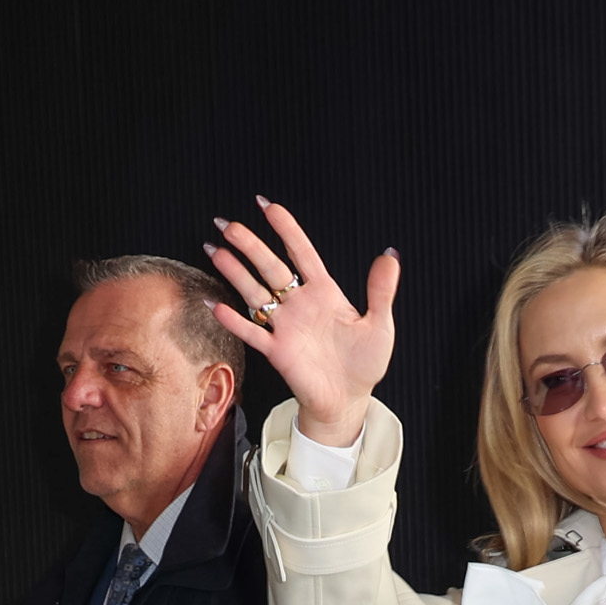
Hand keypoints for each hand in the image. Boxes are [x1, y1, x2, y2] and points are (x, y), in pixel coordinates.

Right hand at [206, 198, 398, 448]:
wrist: (350, 399)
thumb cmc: (365, 363)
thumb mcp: (380, 325)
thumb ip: (381, 291)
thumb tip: (390, 256)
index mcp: (324, 292)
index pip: (302, 253)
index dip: (286, 229)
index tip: (268, 206)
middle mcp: (300, 305)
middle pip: (271, 267)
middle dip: (250, 245)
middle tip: (229, 224)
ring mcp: (285, 327)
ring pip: (255, 293)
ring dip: (235, 273)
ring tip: (215, 251)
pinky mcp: (277, 351)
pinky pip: (252, 332)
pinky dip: (234, 321)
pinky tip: (217, 305)